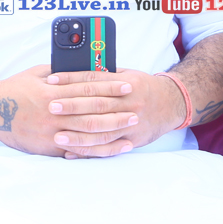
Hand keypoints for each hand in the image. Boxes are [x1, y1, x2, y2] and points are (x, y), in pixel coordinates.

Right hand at [0, 65, 138, 156]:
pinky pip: (78, 149)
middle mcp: (54, 112)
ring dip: (112, 128)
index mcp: (52, 91)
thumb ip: (59, 73)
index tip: (126, 84)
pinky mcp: (49, 147)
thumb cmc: (13, 89)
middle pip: (92, 110)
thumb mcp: (35, 74)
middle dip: (117, 108)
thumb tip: (82, 69)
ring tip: (129, 125)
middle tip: (136, 108)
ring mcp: (52, 131)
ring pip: (88, 131)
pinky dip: (97, 148)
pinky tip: (112, 146)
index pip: (87, 87)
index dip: (109, 85)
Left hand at [47, 68, 185, 157]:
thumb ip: (102, 75)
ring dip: (78, 135)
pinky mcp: (132, 140)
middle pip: (96, 105)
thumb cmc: (141, 87)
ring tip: (57, 135)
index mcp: (125, 83)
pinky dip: (89, 151)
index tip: (51, 81)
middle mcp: (129, 103)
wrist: (172, 103)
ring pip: (102, 131)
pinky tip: (71, 153)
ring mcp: (131, 124)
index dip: (71, 80)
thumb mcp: (125, 74)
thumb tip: (72, 71)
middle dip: (72, 106)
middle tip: (50, 106)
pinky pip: (108, 148)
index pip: (93, 80)